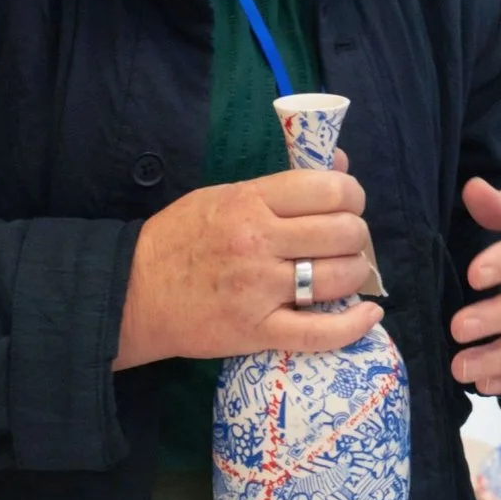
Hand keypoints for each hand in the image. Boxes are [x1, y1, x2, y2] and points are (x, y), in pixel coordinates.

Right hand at [113, 170, 381, 369]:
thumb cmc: (180, 238)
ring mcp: (259, 290)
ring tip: (347, 272)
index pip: (330, 190)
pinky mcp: (256, 332)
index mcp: (251, 201)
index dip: (352, 196)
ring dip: (356, 274)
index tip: (348, 206)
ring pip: (338, 277)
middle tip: (346, 242)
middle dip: (356, 236)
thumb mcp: (227, 194)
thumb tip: (341, 166)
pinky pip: (320, 332)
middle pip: (343, 233)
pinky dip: (353, 325)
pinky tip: (369, 316)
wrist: (131, 293)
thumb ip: (283, 184)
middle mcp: (259, 242)